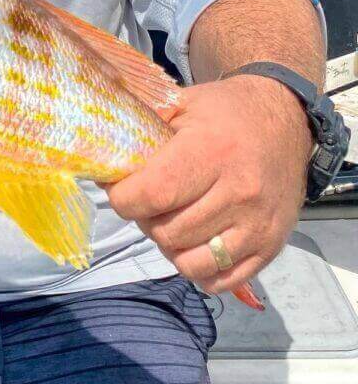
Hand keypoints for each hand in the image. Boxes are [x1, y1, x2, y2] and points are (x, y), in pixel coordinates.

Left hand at [104, 76, 313, 293]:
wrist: (286, 120)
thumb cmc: (225, 112)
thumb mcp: (182, 103)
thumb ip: (141, 127)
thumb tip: (98, 155)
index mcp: (212, 151)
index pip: (154, 193)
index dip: (124, 198)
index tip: (118, 189)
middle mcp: (239, 191)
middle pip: (168, 231)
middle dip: (145, 220)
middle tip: (147, 202)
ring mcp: (258, 224)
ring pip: (190, 262)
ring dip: (169, 246)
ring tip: (170, 220)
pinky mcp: (271, 246)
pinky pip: (220, 280)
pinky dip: (198, 269)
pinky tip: (192, 243)